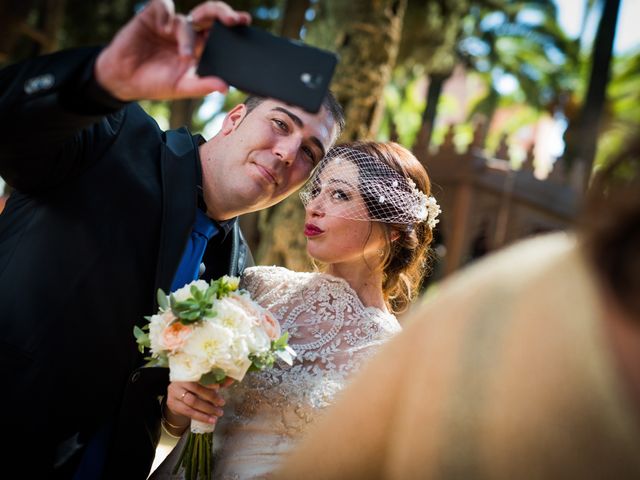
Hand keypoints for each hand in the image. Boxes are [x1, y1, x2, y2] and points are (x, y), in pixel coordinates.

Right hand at [95, 0, 250, 100]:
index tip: (246, 25)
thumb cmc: (155, 83)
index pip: (223, 34)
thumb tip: (225, 86)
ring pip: (191, 17)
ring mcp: (172, 23)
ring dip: (190, 37)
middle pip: (213, 15)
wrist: (123, 79)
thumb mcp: (181, 87)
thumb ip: (202, 85)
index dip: (234, 28)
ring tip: (185, 56)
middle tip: (236, 20)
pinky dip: (166, 14)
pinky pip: (164, 5)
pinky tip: (162, 26)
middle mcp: (190, 32)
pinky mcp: (154, 15)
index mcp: (201, 47)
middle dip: (226, 14)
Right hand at [164, 378, 233, 428]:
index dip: (209, 382)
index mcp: (188, 372)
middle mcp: (179, 381)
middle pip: (196, 389)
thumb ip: (216, 381)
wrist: (176, 397)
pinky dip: (201, 417)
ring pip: (192, 402)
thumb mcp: (203, 383)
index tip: (219, 388)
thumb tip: (231, 379)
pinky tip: (210, 419)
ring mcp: (174, 392)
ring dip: (207, 409)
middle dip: (211, 397)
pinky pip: (188, 412)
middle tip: (222, 403)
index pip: (199, 376)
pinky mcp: (172, 404)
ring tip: (218, 413)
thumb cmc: (193, 388)